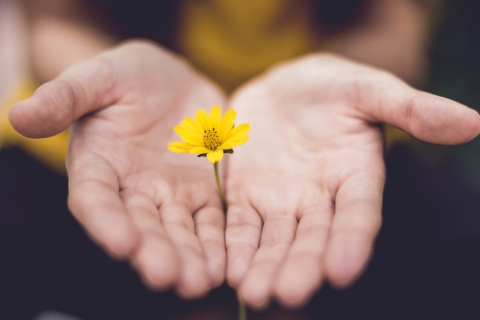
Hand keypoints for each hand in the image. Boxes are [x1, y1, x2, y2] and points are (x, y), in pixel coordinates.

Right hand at [9, 40, 226, 297]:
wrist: (172, 80)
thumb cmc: (128, 76)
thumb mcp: (99, 77)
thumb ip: (65, 97)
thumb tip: (19, 115)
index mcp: (99, 165)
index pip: (95, 199)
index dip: (105, 221)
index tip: (122, 243)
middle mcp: (132, 189)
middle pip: (141, 226)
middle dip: (153, 252)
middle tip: (167, 276)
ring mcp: (170, 194)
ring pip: (178, 231)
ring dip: (188, 257)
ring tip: (199, 281)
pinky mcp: (203, 192)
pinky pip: (211, 221)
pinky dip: (217, 242)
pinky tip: (225, 264)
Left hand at [225, 54, 479, 306]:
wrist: (284, 88)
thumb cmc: (332, 87)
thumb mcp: (369, 89)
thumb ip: (411, 108)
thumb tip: (472, 123)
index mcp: (355, 176)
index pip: (358, 214)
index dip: (352, 241)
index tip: (342, 270)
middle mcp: (319, 199)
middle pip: (312, 237)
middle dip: (301, 266)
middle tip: (288, 295)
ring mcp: (281, 201)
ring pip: (274, 240)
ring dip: (265, 266)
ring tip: (255, 293)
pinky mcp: (246, 196)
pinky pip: (240, 225)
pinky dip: (235, 246)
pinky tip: (228, 270)